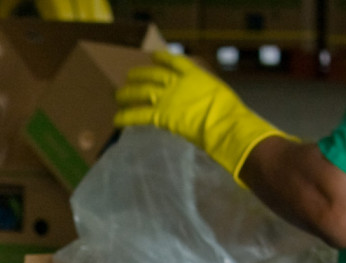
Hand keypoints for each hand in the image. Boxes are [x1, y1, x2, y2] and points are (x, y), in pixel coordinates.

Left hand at [114, 50, 292, 183]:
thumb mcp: (221, 97)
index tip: (155, 56)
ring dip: (127, 93)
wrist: (225, 123)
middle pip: (153, 75)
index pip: (177, 62)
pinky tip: (115, 119)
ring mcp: (169, 98)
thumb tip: (208, 106)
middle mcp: (179, 83)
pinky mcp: (162, 114)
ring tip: (117, 95)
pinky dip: (125, 116)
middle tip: (129, 77)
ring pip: (141, 92)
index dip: (164, 58)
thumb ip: (208, 97)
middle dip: (139, 76)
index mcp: (196, 76)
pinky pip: (138, 115)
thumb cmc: (230, 114)